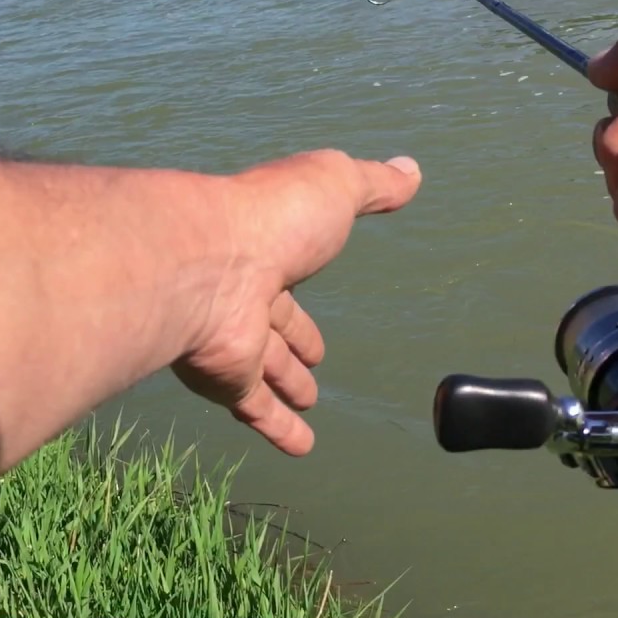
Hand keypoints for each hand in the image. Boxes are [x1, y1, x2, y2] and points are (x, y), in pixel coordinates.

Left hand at [172, 149, 421, 455]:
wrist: (208, 262)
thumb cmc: (271, 217)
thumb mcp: (333, 184)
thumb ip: (371, 182)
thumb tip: (410, 169)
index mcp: (266, 244)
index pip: (290, 270)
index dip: (304, 285)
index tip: (319, 301)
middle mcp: (244, 291)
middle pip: (274, 323)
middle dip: (292, 342)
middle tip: (312, 361)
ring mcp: (234, 336)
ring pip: (264, 369)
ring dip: (285, 386)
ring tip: (308, 401)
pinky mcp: (228, 377)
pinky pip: (256, 409)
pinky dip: (278, 429)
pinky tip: (301, 448)